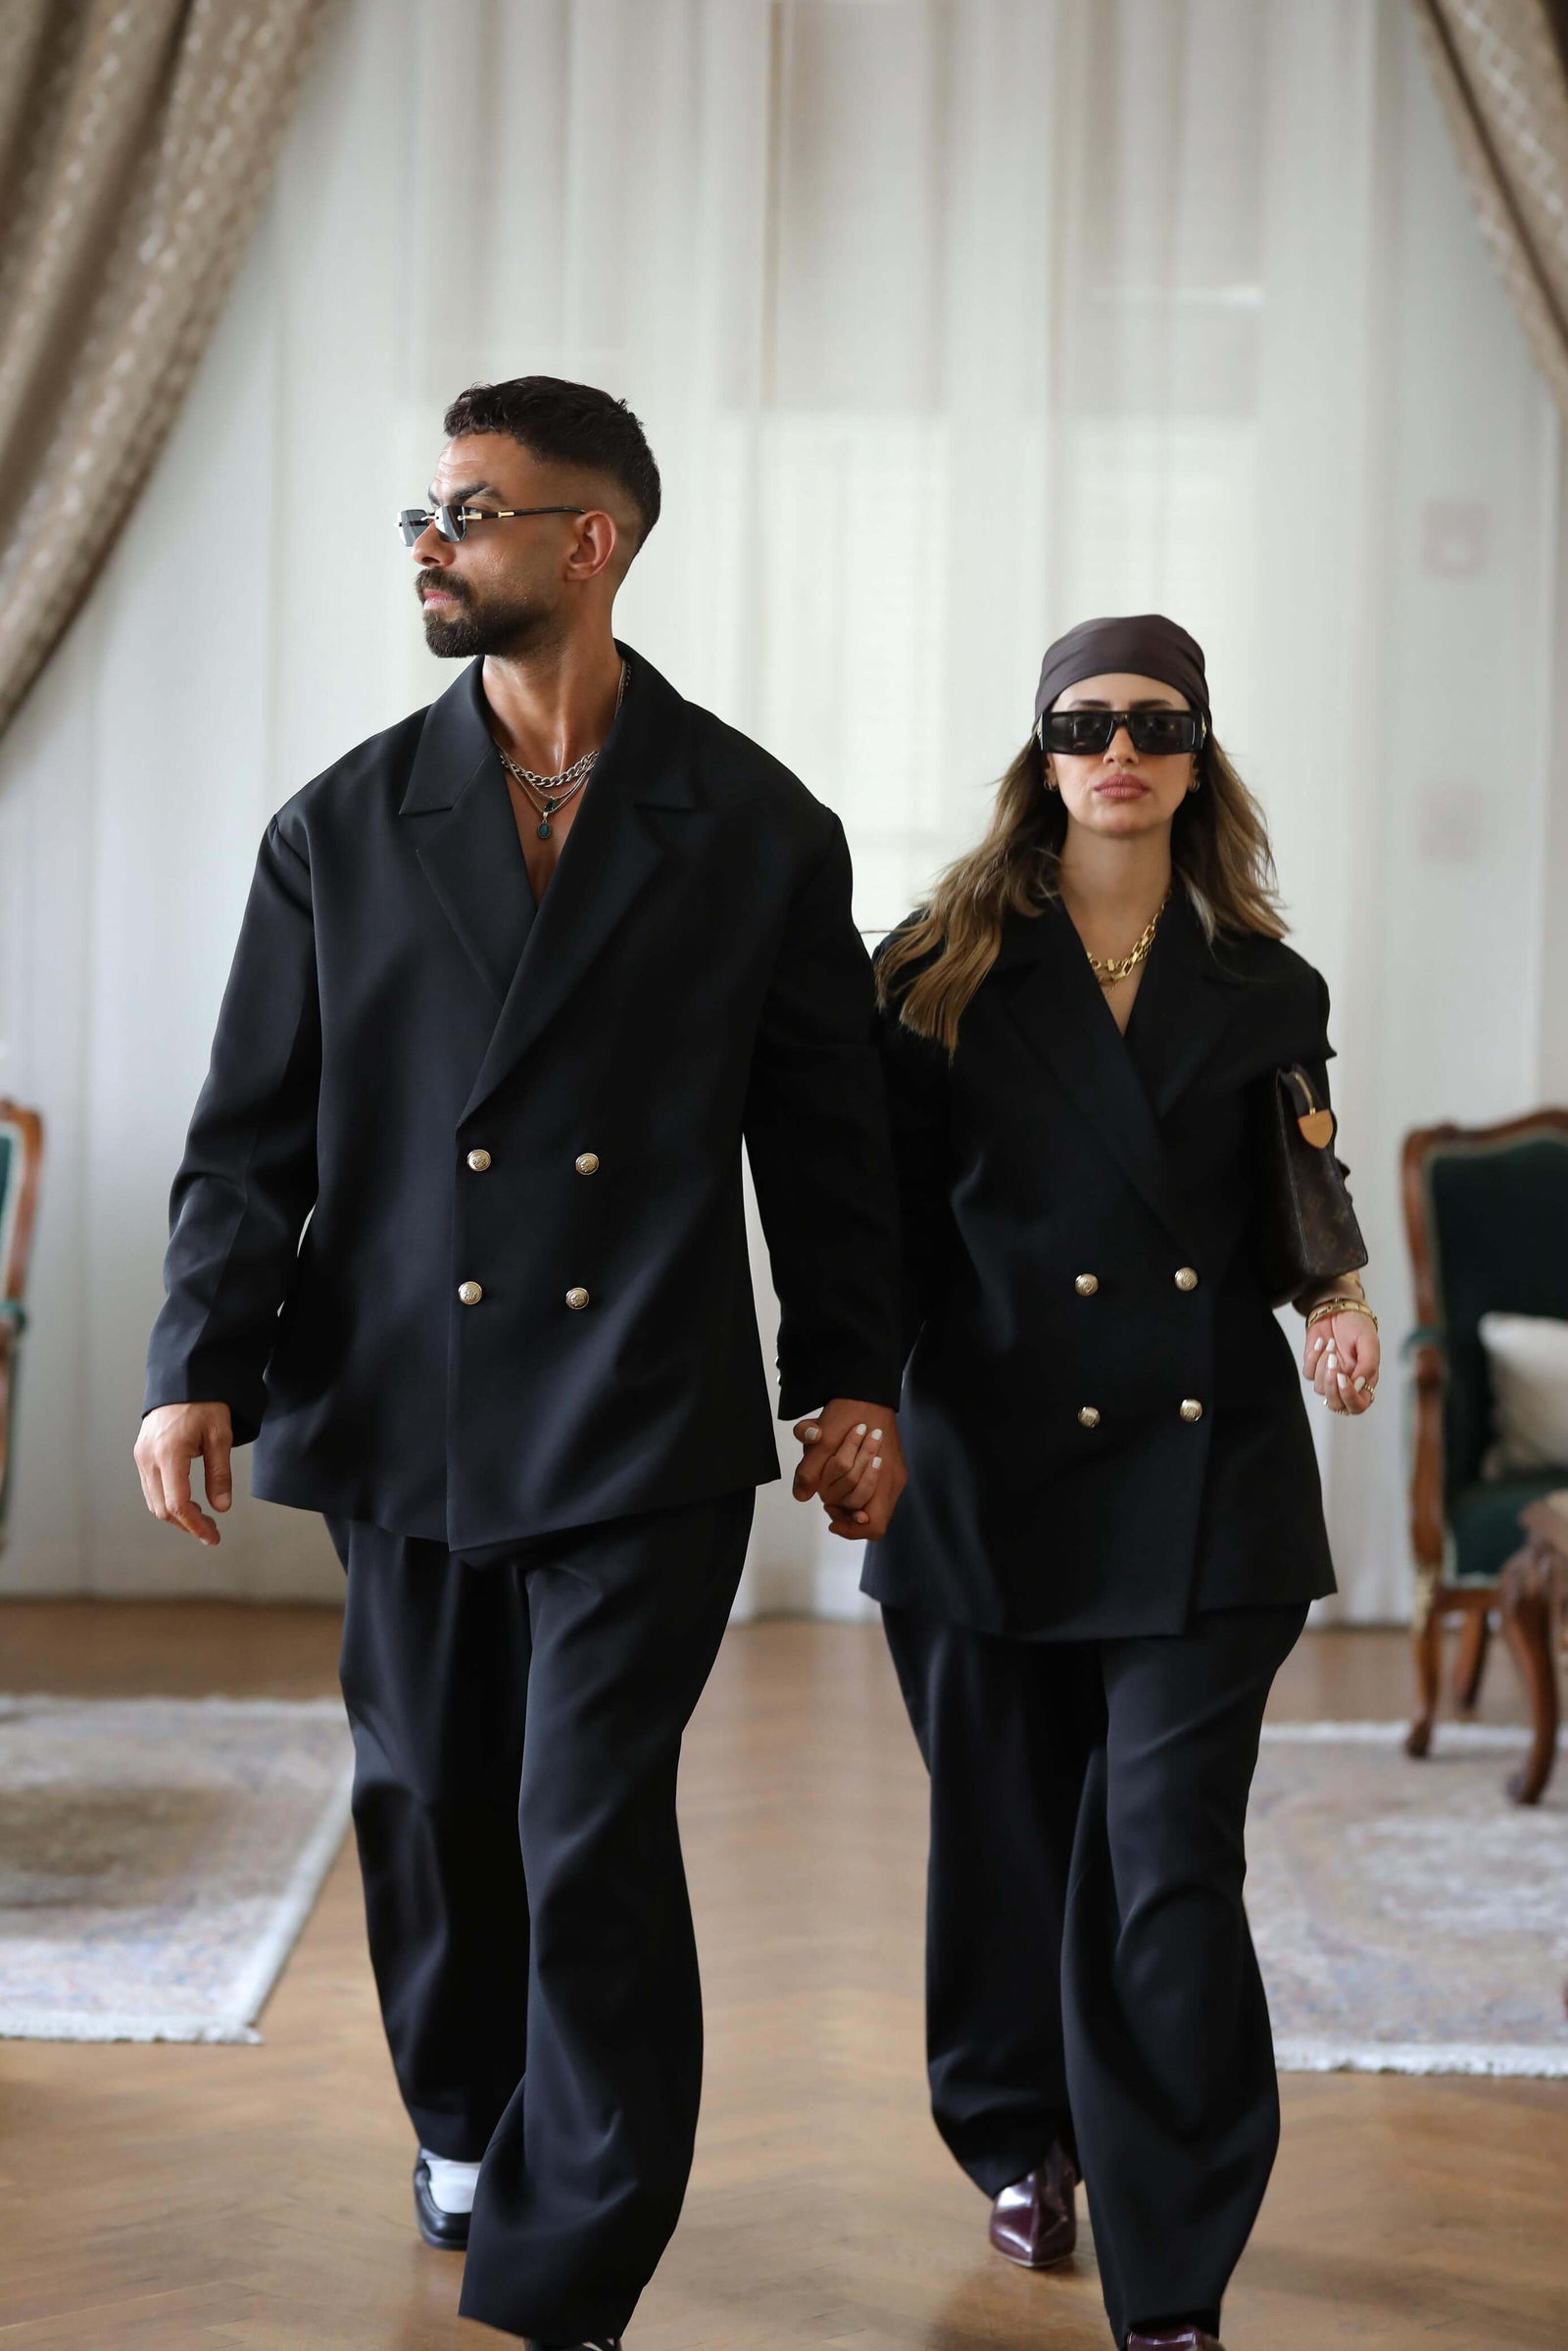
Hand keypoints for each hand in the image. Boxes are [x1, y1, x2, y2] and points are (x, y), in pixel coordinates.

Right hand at [135, 1402, 233, 1543]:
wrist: (183, 1378)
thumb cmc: (205, 1403)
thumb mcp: (220, 1435)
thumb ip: (220, 1473)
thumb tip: (221, 1507)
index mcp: (169, 1453)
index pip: (178, 1504)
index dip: (196, 1525)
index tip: (214, 1537)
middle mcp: (148, 1458)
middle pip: (163, 1509)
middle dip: (187, 1524)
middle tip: (212, 1530)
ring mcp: (141, 1456)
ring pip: (154, 1502)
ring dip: (177, 1516)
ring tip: (203, 1519)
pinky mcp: (141, 1454)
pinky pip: (151, 1488)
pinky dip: (167, 1501)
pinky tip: (188, 1502)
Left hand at [792, 1399, 906, 1539]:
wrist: (867, 1389)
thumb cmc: (848, 1412)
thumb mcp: (823, 1439)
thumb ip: (810, 1469)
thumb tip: (801, 1496)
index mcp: (885, 1476)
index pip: (874, 1525)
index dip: (851, 1528)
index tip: (830, 1512)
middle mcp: (895, 1480)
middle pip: (873, 1519)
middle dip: (846, 1513)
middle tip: (827, 1502)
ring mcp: (895, 1474)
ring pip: (873, 1505)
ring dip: (850, 1501)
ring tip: (832, 1489)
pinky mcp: (892, 1467)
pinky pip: (875, 1491)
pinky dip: (856, 1489)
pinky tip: (841, 1476)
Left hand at [1303, 1311, 1379, 1415]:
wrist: (1338, 1309)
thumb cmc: (1358, 1326)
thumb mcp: (1369, 1341)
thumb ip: (1368, 1364)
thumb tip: (1359, 1384)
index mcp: (1364, 1381)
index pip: (1358, 1405)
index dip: (1349, 1398)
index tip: (1343, 1378)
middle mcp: (1346, 1383)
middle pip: (1336, 1404)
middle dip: (1331, 1385)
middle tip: (1334, 1361)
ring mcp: (1328, 1376)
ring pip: (1320, 1389)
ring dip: (1323, 1365)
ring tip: (1331, 1343)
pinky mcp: (1313, 1367)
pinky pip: (1308, 1373)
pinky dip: (1313, 1357)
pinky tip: (1322, 1342)